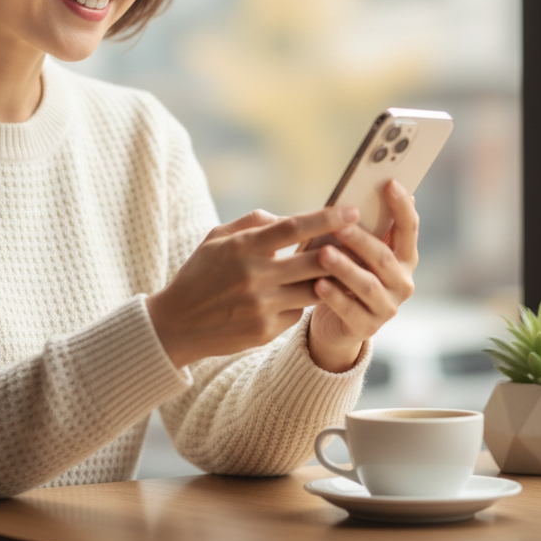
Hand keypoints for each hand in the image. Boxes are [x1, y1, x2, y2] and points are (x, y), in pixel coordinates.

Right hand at [146, 205, 361, 369]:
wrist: (177, 324)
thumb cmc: (199, 273)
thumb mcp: (217, 237)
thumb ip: (253, 223)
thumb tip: (289, 217)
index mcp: (244, 247)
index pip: (293, 228)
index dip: (326, 218)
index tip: (351, 210)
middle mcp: (255, 276)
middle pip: (313, 260)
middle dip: (343, 248)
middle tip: (364, 238)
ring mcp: (262, 306)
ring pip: (314, 289)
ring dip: (331, 278)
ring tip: (346, 267)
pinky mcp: (266, 331)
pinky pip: (298, 312)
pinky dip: (304, 301)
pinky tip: (303, 294)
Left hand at [307, 180, 418, 372]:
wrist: (338, 323)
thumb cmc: (348, 274)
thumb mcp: (358, 250)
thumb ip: (366, 225)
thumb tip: (367, 184)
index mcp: (404, 258)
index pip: (409, 229)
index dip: (401, 207)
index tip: (390, 183)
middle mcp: (402, 282)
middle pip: (383, 257)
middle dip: (361, 239)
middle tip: (339, 224)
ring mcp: (387, 307)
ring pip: (367, 284)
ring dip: (345, 267)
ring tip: (323, 254)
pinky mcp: (367, 328)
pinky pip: (350, 310)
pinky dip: (334, 297)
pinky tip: (318, 284)